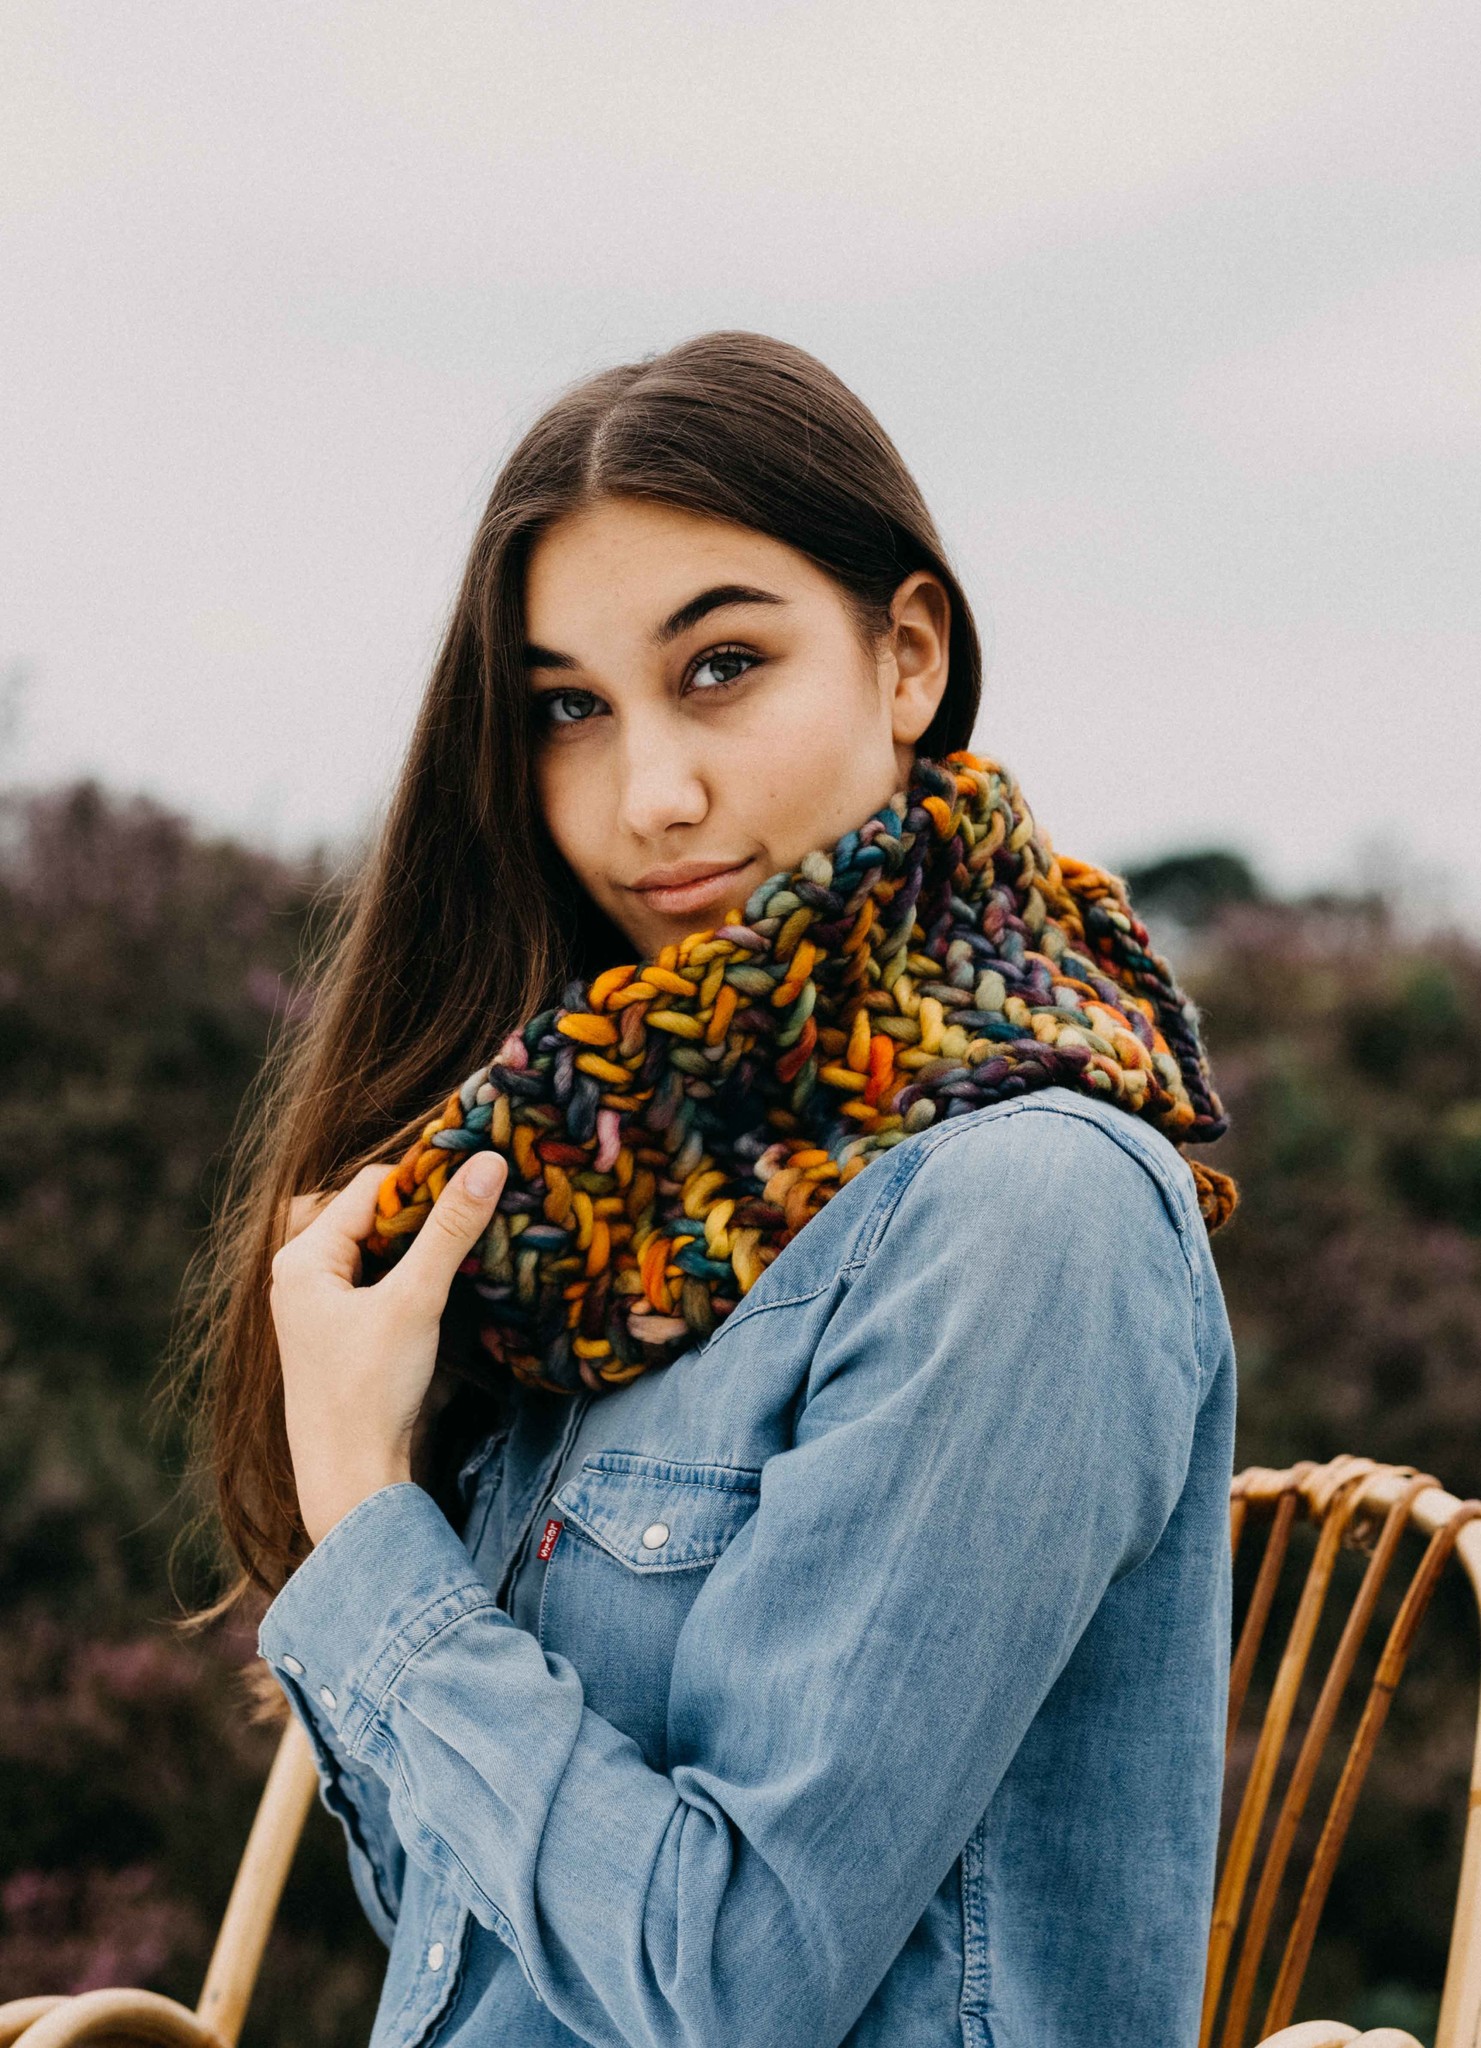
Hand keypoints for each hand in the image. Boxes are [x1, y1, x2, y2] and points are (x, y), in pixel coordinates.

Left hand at [269, 1151, 509, 1545]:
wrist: (350, 1480)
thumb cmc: (369, 1391)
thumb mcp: (415, 1301)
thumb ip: (450, 1230)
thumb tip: (489, 1162)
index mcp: (303, 1258)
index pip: (370, 1187)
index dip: (425, 1179)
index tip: (478, 1179)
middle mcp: (302, 1275)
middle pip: (372, 1215)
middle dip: (425, 1210)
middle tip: (479, 1208)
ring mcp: (319, 1306)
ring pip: (378, 1249)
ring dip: (422, 1243)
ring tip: (471, 1240)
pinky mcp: (340, 1333)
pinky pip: (379, 1281)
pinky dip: (413, 1273)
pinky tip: (448, 1281)